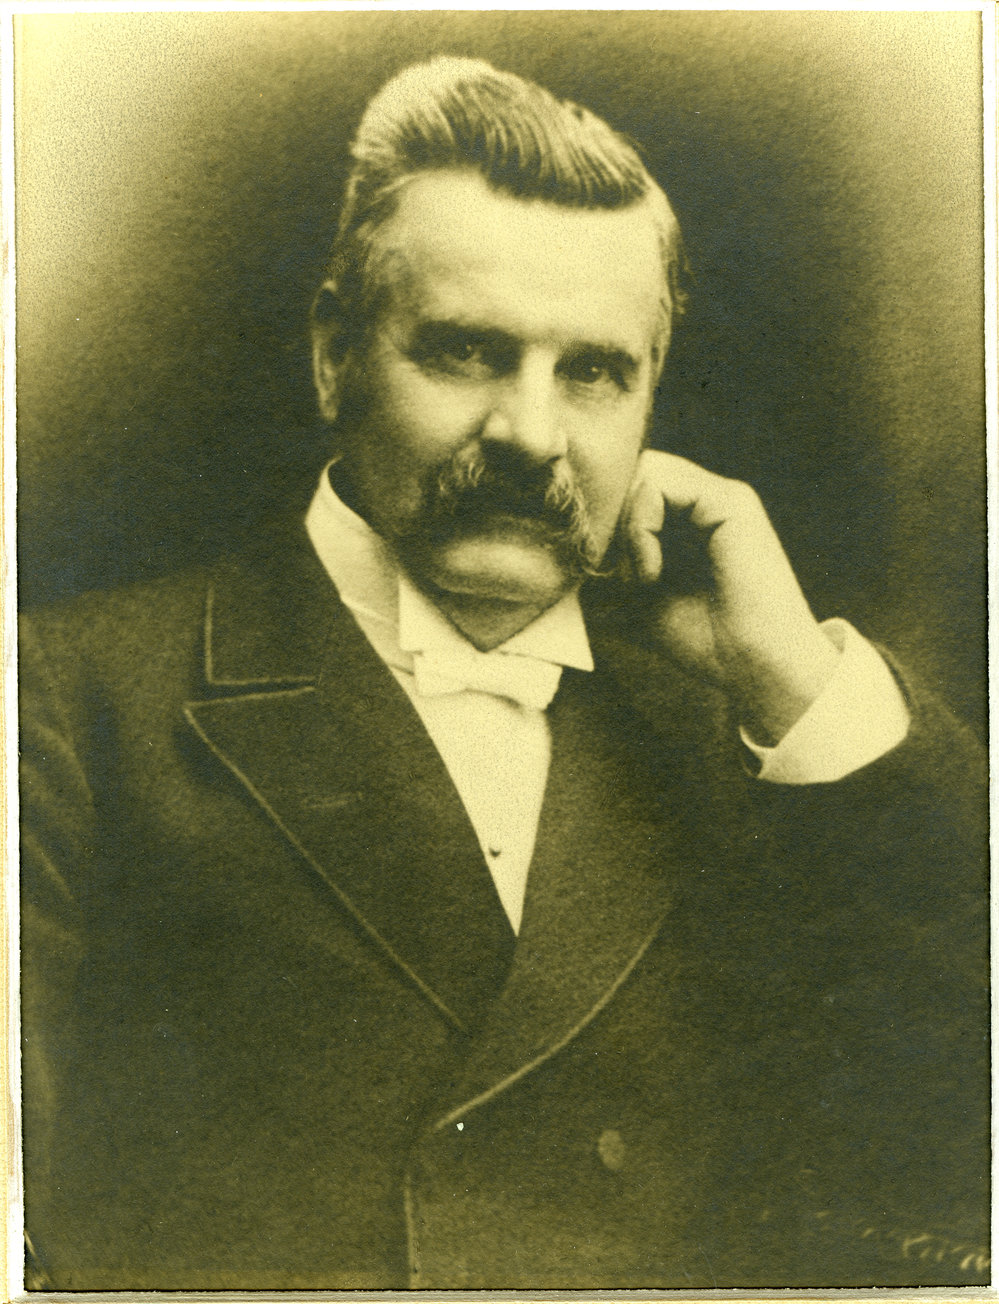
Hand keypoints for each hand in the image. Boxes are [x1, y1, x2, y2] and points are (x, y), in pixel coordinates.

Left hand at [619, 450, 839, 744]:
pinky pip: (659, 484)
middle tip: (614, 576)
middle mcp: (706, 501)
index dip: (603, 521)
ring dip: (624, 530)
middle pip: (631, 475)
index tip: (598, 571)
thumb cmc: (704, 642)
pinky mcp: (731, 502)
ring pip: (640, 475)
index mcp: (689, 521)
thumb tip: (565, 543)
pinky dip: (641, 528)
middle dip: (608, 523)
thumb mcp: (639, 598)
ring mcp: (720, 497)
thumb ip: (612, 564)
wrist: (753, 669)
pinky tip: (653, 573)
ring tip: (641, 579)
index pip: (629, 489)